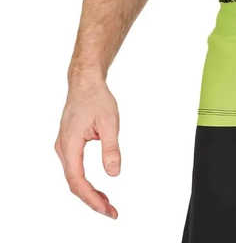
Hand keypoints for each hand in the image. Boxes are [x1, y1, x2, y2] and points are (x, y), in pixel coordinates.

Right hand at [55, 78, 120, 217]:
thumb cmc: (97, 98)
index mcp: (70, 144)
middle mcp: (62, 149)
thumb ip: (111, 148)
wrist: (85, 83)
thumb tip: (113, 173)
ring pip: (73, 178)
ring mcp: (63, 147)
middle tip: (111, 212)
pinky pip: (74, 169)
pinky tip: (97, 189)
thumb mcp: (110, 122)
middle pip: (74, 183)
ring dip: (89, 192)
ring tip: (107, 204)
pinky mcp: (68, 145)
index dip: (91, 198)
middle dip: (92, 200)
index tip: (107, 209)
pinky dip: (85, 182)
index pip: (77, 180)